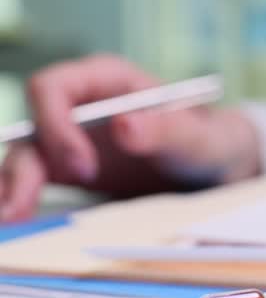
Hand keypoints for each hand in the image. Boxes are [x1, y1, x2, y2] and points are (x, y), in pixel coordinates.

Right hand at [0, 55, 261, 221]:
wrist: (213, 164)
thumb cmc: (207, 139)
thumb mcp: (197, 137)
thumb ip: (166, 130)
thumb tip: (124, 125)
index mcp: (106, 79)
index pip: (53, 88)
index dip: (56, 125)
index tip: (82, 167)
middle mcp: (78, 104)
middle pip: (30, 127)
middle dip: (22, 167)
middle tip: (21, 207)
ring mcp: (69, 136)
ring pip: (24, 156)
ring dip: (10, 186)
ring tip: (8, 218)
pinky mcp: (68, 167)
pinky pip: (33, 178)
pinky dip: (19, 197)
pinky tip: (13, 218)